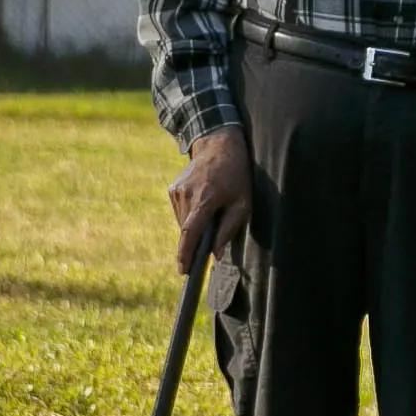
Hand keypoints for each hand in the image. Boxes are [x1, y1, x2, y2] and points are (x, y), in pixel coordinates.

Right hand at [168, 129, 250, 269]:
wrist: (219, 144)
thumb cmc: (236, 175)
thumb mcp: (242, 202)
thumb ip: (229, 229)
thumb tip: (216, 254)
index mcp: (205, 198)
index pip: (190, 232)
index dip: (185, 254)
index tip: (183, 271)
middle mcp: (186, 194)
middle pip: (187, 230)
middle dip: (195, 242)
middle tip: (209, 241)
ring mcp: (176, 190)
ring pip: (182, 223)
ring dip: (194, 227)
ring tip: (211, 214)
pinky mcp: (172, 188)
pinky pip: (180, 212)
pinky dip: (190, 216)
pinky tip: (203, 204)